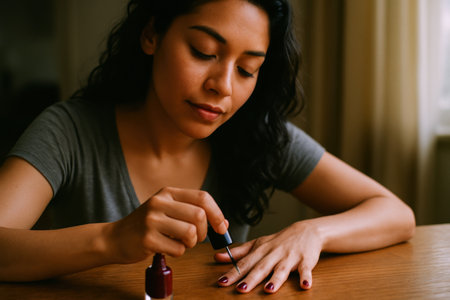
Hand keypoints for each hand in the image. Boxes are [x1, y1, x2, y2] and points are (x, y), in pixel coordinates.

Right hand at [104, 187, 227, 263]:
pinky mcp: (147, 239)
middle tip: (196, 238)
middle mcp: (160, 202)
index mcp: (168, 192)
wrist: (115, 238)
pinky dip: (178, 252)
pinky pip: (178, 249)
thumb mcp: (167, 210)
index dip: (217, 213)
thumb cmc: (148, 225)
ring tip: (180, 242)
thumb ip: (192, 211)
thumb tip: (223, 223)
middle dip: (204, 232)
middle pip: (199, 216)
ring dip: (191, 243)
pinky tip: (166, 247)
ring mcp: (152, 220)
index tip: (221, 227)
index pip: (203, 197)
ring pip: (191, 233)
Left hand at [215, 221, 322, 292]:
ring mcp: (290, 257)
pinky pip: (305, 270)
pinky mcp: (305, 261)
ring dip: (276, 279)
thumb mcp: (258, 244)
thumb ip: (238, 252)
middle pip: (261, 267)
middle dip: (251, 278)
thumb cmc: (279, 240)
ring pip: (281, 269)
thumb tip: (218, 257)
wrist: (306, 231)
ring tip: (269, 289)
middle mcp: (274, 254)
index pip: (245, 263)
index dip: (233, 273)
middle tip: (240, 289)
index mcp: (261, 251)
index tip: (221, 282)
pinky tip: (305, 286)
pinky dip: (306, 277)